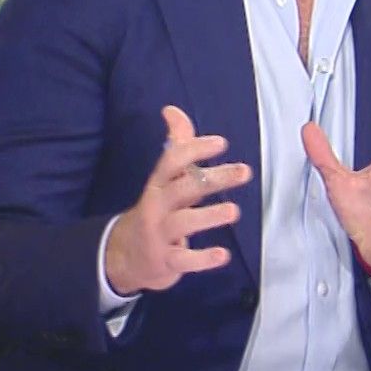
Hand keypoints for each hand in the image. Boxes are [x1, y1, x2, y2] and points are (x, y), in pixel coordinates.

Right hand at [104, 106, 253, 296]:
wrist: (126, 256)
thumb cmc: (158, 210)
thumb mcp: (164, 179)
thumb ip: (177, 145)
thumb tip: (172, 109)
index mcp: (159, 184)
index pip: (172, 161)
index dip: (195, 150)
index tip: (221, 143)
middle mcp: (158, 206)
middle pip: (184, 188)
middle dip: (214, 178)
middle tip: (245, 172)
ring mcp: (160, 234)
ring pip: (183, 223)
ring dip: (209, 216)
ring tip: (233, 211)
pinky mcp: (166, 261)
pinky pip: (184, 260)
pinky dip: (202, 259)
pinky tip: (222, 256)